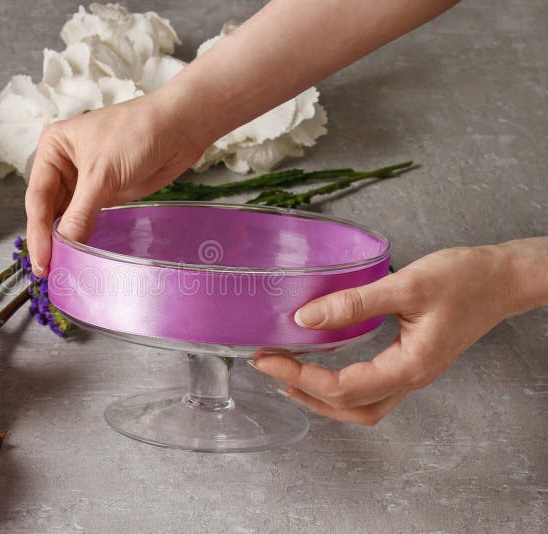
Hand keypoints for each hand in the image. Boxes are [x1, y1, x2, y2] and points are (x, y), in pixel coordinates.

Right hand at [25, 92, 204, 275]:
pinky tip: (80, 254)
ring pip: (66, 216)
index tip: (42, 262)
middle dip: (49, 239)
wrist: (179, 128)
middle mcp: (63, 164)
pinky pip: (87, 218)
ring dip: (65, 240)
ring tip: (62, 268)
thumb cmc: (136, 134)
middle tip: (49, 272)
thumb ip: (80, 214)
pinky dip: (83, 236)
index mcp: (53, 148)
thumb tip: (64, 247)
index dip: (38, 232)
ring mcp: (85, 179)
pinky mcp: (105, 192)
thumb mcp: (102, 174)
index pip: (37, 197)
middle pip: (48, 209)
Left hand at [251, 239, 546, 425]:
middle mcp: (409, 378)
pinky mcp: (409, 362)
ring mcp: (410, 373)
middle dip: (304, 392)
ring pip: (361, 406)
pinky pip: (370, 389)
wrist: (504, 278)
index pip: (342, 387)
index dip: (299, 375)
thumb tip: (305, 318)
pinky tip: (322, 368)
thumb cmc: (466, 279)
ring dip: (322, 397)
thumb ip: (354, 304)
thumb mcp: (406, 286)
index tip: (266, 358)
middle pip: (349, 407)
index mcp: (408, 366)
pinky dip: (340, 386)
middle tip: (268, 366)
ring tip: (288, 376)